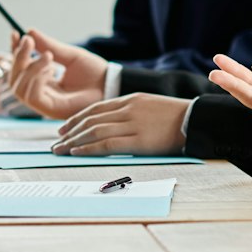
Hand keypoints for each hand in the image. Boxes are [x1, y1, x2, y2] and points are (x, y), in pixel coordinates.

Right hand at [6, 28, 109, 119]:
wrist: (112, 85)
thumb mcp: (70, 55)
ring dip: (28, 68)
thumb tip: (29, 31)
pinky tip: (50, 67)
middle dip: (18, 58)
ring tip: (47, 55)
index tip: (14, 34)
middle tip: (28, 41)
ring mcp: (44, 104)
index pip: (20, 68)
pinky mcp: (51, 110)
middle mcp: (40, 93)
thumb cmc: (94, 73)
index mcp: (43, 81)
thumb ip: (49, 45)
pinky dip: (36, 79)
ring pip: (19, 88)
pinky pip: (32, 96)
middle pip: (14, 79)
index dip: (14, 52)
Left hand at [51, 93, 189, 155]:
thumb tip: (112, 123)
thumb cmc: (175, 116)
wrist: (196, 120)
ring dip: (73, 141)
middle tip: (56, 142)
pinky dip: (89, 148)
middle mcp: (127, 109)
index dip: (76, 119)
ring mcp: (132, 124)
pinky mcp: (139, 141)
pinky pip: (107, 144)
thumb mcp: (149, 105)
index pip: (95, 108)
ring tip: (60, 150)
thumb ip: (130, 111)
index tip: (63, 129)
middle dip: (70, 132)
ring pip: (94, 131)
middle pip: (90, 120)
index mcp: (129, 99)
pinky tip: (77, 152)